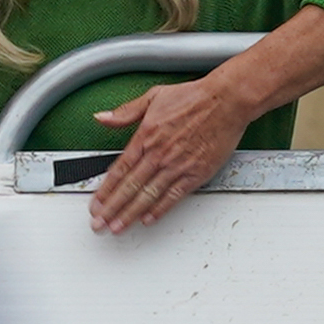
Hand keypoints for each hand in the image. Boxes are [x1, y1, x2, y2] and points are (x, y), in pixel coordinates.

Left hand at [86, 74, 255, 232]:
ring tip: (118, 227)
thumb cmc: (195, 97)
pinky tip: (148, 219)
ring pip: (148, 195)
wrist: (226, 101)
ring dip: (130, 214)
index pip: (119, 169)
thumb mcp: (153, 96)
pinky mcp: (196, 173)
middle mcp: (159, 154)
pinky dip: (160, 209)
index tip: (96, 203)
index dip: (105, 189)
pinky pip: (174, 196)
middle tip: (99, 223)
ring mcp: (177, 166)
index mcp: (146, 136)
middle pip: (129, 187)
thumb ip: (126, 111)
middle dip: (112, 208)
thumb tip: (103, 117)